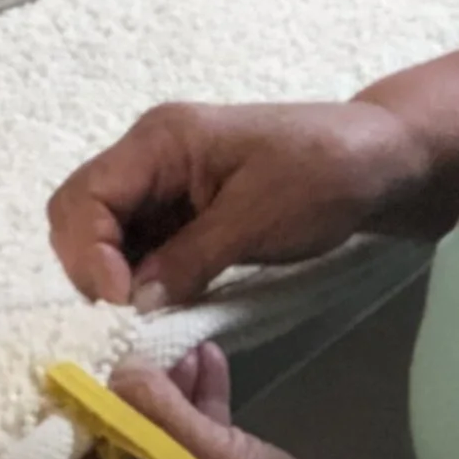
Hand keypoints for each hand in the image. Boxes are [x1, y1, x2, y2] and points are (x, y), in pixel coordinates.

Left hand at [40, 344, 345, 458]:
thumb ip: (147, 403)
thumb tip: (114, 371)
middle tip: (133, 348)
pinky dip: (190, 433)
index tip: (67, 370)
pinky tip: (210, 368)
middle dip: (120, 400)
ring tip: (182, 348)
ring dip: (163, 408)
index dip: (55, 421)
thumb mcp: (198, 448)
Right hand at [47, 97, 421, 310]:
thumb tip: (135, 303)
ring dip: (110, 275)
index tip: (121, 303)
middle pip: (79, 211)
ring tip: (139, 317)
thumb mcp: (257, 220)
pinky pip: (137, 242)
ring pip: (103, 231)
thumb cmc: (323, 176)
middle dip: (88, 265)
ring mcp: (164, 182)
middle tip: (122, 316)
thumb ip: (189, 259)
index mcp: (160, 141)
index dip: (88, 253)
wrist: (380, 161)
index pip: (85, 196)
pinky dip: (137, 275)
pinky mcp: (182, 208)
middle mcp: (150, 155)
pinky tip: (158, 304)